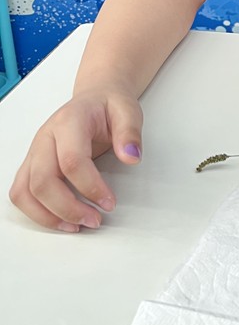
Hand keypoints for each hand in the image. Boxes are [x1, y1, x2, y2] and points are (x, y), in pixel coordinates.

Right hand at [9, 90, 143, 231]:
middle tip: (95, 220)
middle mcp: (45, 137)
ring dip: (48, 216)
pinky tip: (62, 220)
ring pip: (25, 191)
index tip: (109, 203)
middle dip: (68, 208)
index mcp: (69, 121)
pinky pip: (22, 193)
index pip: (71, 160)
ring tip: (77, 226)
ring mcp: (35, 152)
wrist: (95, 98)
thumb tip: (131, 157)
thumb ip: (130, 133)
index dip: (90, 186)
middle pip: (42, 181)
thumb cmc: (109, 106)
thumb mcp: (128, 111)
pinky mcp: (32, 165)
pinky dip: (37, 213)